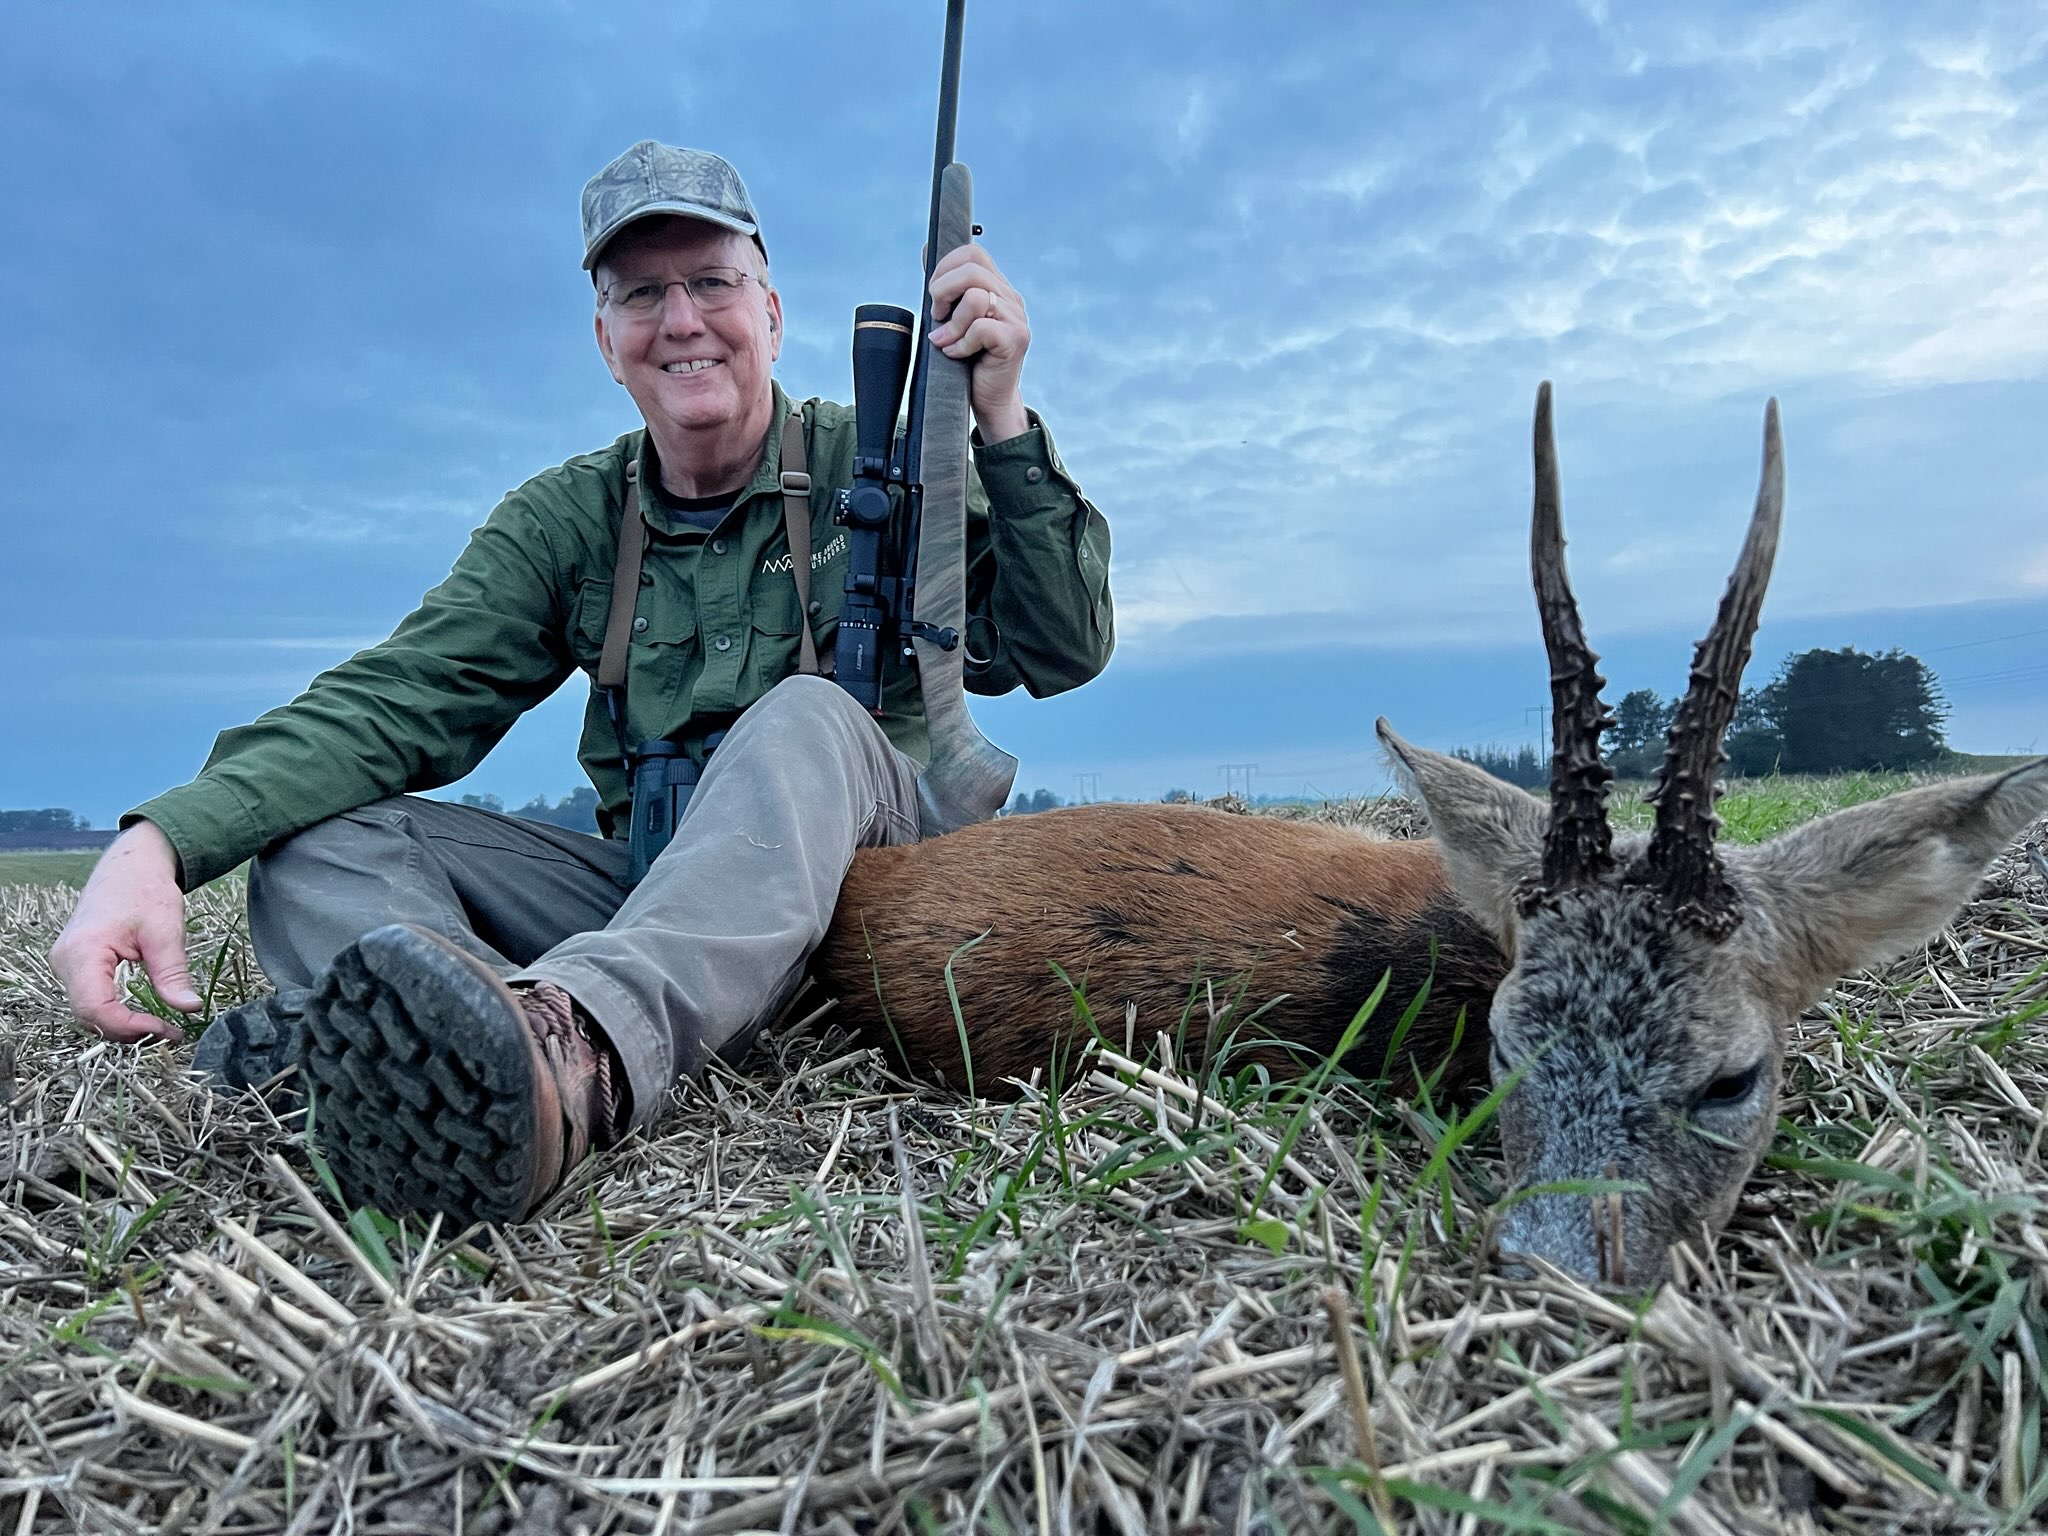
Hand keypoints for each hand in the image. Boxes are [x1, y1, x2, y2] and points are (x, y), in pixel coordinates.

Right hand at [48, 821, 199, 1042]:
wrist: (129, 868)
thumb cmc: (145, 890)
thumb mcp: (166, 931)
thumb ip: (173, 973)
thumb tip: (189, 1008)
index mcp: (82, 951)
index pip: (95, 1008)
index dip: (129, 1027)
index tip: (165, 1029)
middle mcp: (65, 961)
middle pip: (89, 1015)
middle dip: (128, 1030)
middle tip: (169, 1032)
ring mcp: (66, 965)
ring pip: (88, 1011)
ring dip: (122, 1025)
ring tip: (160, 1025)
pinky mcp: (76, 967)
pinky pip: (91, 999)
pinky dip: (115, 1012)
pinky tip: (143, 1014)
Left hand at [928, 243, 1030, 443]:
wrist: (990, 400)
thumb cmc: (968, 361)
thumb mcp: (952, 318)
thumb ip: (945, 288)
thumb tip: (927, 249)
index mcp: (998, 288)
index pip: (973, 254)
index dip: (945, 268)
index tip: (936, 297)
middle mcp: (1011, 300)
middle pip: (972, 270)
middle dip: (943, 290)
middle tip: (938, 316)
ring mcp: (1016, 319)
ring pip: (976, 298)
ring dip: (952, 323)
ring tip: (947, 341)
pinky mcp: (1015, 340)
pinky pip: (980, 328)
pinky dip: (961, 343)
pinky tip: (956, 354)